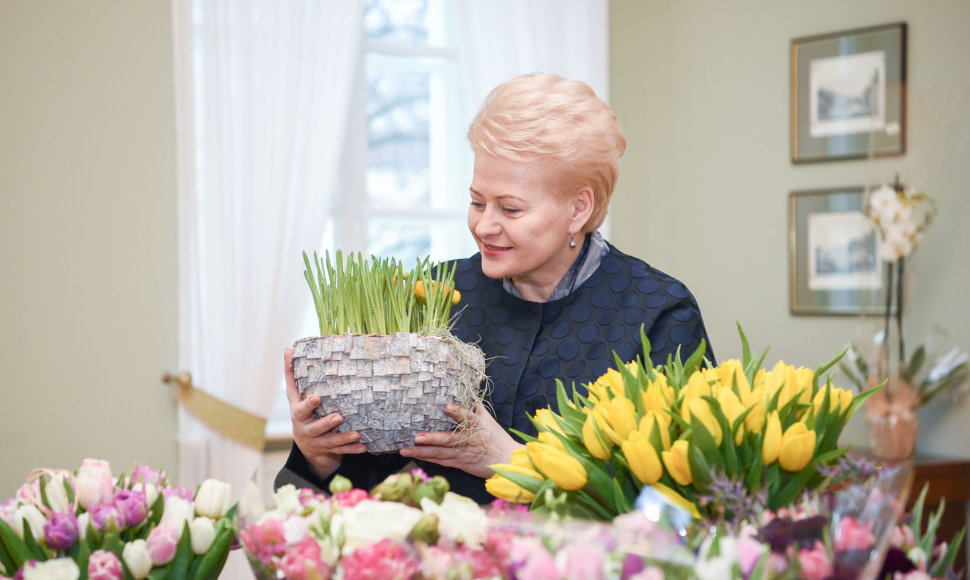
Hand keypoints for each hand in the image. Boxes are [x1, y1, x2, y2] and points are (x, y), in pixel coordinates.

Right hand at [285, 347, 365, 478]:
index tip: (317, 397)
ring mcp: (317, 442)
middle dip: (326, 423)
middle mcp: (306, 430)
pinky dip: (352, 450)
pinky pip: (341, 451)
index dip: (308, 405)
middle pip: (315, 428)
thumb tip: (288, 349)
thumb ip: (292, 374)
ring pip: (330, 442)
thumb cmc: (302, 412)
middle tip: (339, 417)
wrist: (306, 444)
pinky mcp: (329, 450)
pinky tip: (363, 447)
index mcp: (299, 415)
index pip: (301, 410)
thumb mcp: (295, 395)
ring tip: (357, 434)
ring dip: (344, 439)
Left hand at [399, 403, 521, 478]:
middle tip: (416, 437)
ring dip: (422, 451)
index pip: (468, 418)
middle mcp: (470, 440)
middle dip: (432, 439)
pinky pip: (441, 461)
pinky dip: (427, 458)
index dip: (458, 413)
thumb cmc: (495, 437)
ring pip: (441, 453)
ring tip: (405, 449)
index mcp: (478, 426)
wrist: (505, 461)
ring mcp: (464, 454)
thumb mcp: (488, 420)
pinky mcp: (460, 464)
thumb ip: (475, 406)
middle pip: (450, 440)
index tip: (447, 407)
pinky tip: (414, 454)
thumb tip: (467, 387)